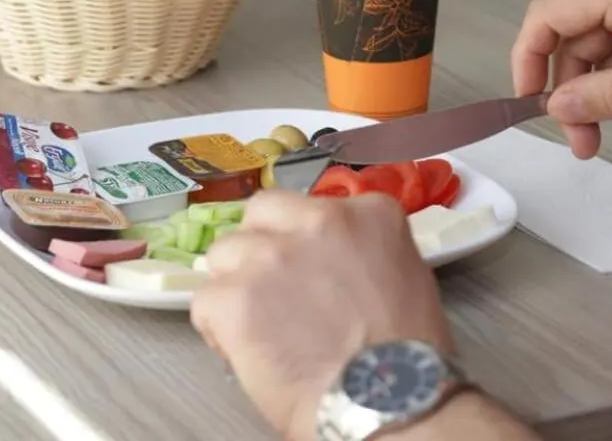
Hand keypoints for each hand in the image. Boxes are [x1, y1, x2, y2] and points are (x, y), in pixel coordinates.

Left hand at [191, 190, 451, 440]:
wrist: (389, 406)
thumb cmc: (406, 361)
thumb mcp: (404, 280)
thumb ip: (361, 252)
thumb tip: (328, 262)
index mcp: (366, 215)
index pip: (309, 206)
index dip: (301, 239)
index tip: (309, 272)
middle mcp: (317, 221)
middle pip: (260, 214)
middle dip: (259, 245)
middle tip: (272, 289)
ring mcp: (271, 256)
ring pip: (224, 253)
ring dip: (235, 285)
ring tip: (257, 327)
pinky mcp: (234, 295)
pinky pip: (204, 300)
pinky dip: (216, 328)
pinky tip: (242, 350)